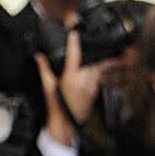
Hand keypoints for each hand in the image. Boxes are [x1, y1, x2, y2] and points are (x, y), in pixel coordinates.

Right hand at [34, 30, 115, 145]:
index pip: (73, 54)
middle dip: (98, 51)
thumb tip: (39, 57)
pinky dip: (101, 70)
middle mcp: (84, 80)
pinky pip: (100, 76)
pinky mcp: (95, 90)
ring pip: (101, 68)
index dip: (74, 41)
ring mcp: (92, 85)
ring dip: (104, 61)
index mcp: (71, 77)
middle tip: (104, 40)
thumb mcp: (47, 86)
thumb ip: (43, 69)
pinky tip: (99, 68)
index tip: (74, 32)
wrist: (67, 123)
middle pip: (95, 60)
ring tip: (115, 53)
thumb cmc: (57, 107)